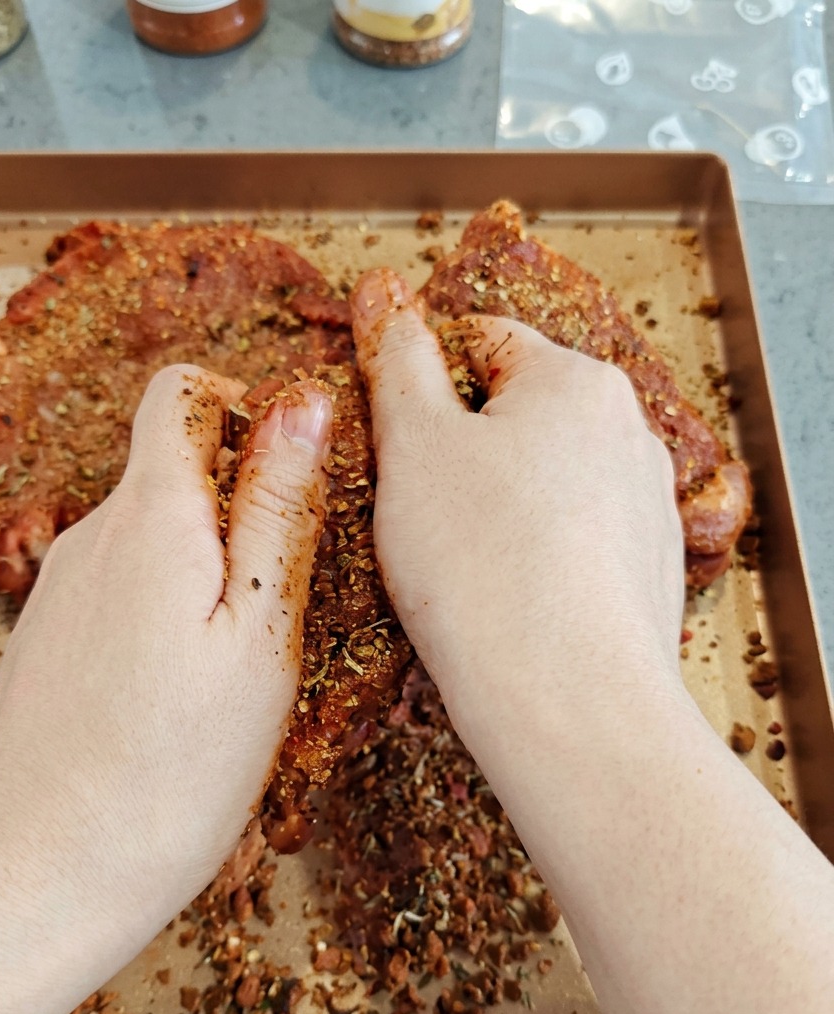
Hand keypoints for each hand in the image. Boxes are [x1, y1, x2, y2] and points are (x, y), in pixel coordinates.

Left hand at [0, 365, 330, 1013]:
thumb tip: (305, 403)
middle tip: (282, 607)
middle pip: (174, 470)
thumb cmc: (169, 774)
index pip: (184, 393)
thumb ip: (278, 511)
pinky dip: (168, 618)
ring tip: (236, 669)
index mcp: (151, 518)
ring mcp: (62, 590)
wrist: (34, 884)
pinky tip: (182, 700)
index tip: (293, 479)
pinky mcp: (51, 640)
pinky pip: (124, 593)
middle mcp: (91, 537)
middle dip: (242, 512)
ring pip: (154, 540)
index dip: (249, 409)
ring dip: (208, 576)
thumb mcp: (260, 635)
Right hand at [350, 267, 686, 755]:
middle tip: (416, 509)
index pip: (480, 342)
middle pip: (517, 413)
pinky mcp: (649, 569)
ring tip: (460, 564)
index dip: (422, 383)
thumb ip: (397, 360)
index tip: (391, 437)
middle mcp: (629, 430)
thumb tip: (382, 293)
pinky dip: (535, 552)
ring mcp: (648, 503)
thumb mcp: (415, 445)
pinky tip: (506, 596)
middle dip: (461, 450)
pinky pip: (573, 538)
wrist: (568, 702)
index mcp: (576, 381)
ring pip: (545, 480)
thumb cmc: (483, 565)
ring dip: (496, 503)